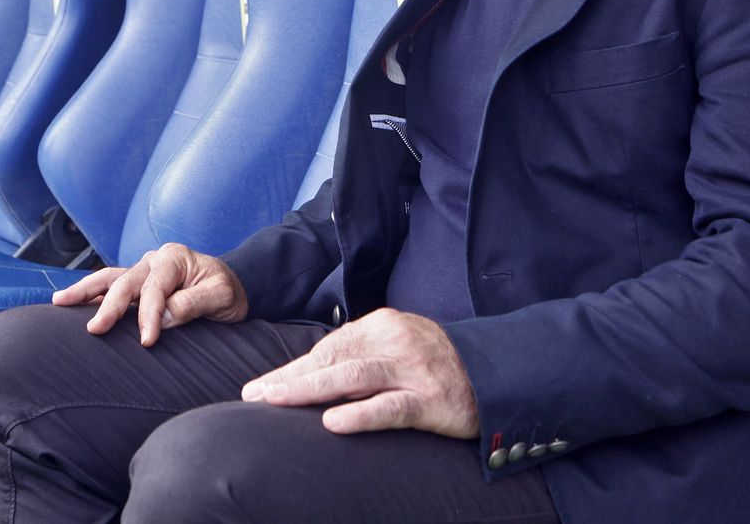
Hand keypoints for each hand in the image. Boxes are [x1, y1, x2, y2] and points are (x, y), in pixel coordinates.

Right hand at [51, 242, 248, 345]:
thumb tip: (160, 317)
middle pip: (124, 282)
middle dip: (108, 306)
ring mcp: (144, 270)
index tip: (147, 340)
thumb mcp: (221, 297)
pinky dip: (91, 294)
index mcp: (175, 259)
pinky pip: (111, 287)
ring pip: (109, 279)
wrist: (234, 286)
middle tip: (94, 329)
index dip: (148, 315)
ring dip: (84, 291)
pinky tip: (72, 304)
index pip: (154, 289)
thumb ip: (192, 304)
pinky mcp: (138, 284)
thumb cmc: (229, 292)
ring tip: (59, 301)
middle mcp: (154, 260)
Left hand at [241, 308, 477, 438]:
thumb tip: (305, 377)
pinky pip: (390, 407)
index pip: (328, 348)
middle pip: (333, 359)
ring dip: (309, 390)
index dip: (292, 368)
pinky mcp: (431, 400)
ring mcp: (413, 369)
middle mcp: (395, 341)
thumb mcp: (395, 349)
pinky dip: (360, 415)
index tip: (260, 387)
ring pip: (354, 377)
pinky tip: (332, 423)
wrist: (495, 374)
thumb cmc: (433, 365)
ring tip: (275, 402)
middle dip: (290, 378)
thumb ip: (358, 357)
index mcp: (382, 325)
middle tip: (254, 397)